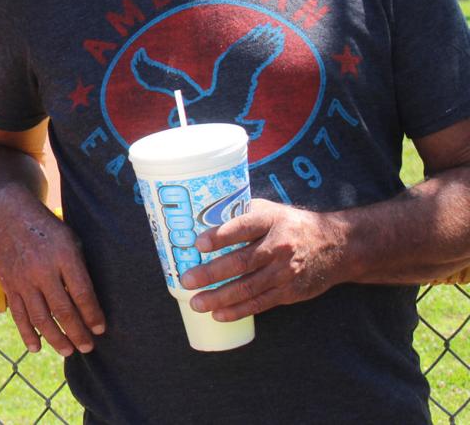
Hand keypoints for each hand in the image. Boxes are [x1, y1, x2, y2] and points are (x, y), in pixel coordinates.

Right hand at [0, 196, 104, 355]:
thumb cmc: (45, 227)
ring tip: (68, 352)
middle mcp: (42, 268)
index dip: (93, 314)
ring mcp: (22, 278)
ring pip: (41, 318)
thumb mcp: (68, 238)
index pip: (82, 292)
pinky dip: (27, 333)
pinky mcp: (7, 284)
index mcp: (63, 254)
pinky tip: (37, 347)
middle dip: (78, 333)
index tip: (101, 329)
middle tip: (88, 347)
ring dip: (56, 339)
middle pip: (63, 310)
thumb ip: (78, 266)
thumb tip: (91, 301)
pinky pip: (18, 314)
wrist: (6, 213)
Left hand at [182, 198, 349, 320]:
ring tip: (196, 303)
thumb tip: (199, 216)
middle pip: (242, 261)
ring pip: (248, 287)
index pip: (243, 226)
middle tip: (187, 279)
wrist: (337, 246)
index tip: (198, 243)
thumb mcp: (270, 210)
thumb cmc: (291, 225)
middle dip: (212, 272)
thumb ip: (241, 212)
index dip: (221, 235)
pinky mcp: (289, 292)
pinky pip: (260, 303)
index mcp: (270, 221)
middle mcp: (279, 246)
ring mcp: (285, 271)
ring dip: (220, 297)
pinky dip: (238, 310)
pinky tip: (218, 314)